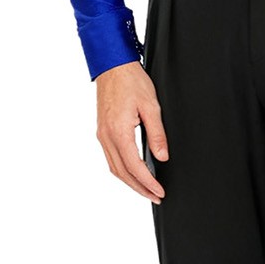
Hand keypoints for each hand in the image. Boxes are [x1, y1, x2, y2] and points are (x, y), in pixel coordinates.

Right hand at [96, 60, 168, 203]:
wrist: (112, 66)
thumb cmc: (131, 81)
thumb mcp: (151, 106)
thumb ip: (157, 134)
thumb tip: (162, 156)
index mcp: (119, 131)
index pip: (134, 167)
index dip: (148, 183)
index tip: (159, 192)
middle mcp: (106, 136)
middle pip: (122, 173)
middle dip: (139, 189)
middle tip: (156, 197)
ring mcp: (102, 135)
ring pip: (114, 168)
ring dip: (130, 182)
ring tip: (146, 190)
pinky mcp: (102, 132)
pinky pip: (111, 158)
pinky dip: (122, 171)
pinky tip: (133, 173)